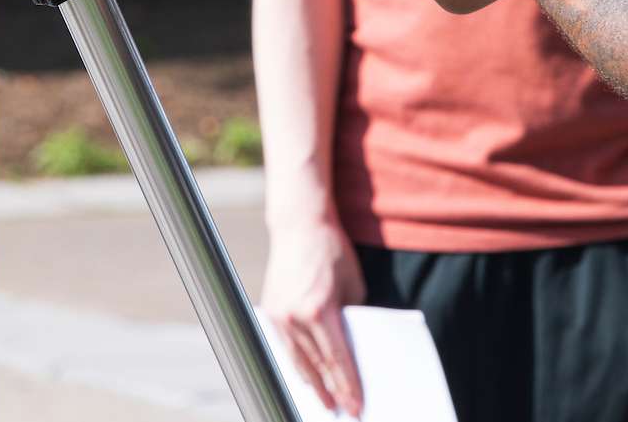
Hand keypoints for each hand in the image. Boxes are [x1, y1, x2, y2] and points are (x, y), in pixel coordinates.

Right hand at [261, 215, 366, 416]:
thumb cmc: (333, 251)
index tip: (357, 406)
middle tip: (344, 411)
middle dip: (333, 392)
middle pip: (318, 366)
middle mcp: (296, 317)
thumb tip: (354, 349)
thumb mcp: (353, 286)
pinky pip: (285, 347)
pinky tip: (306, 377)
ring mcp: (279, 315)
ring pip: (298, 361)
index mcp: (321, 310)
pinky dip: (297, 364)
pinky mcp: (270, 310)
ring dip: (312, 384)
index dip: (349, 387)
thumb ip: (352, 319)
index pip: (338, 360)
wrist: (299, 224)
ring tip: (325, 402)